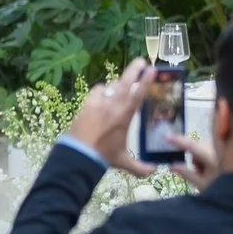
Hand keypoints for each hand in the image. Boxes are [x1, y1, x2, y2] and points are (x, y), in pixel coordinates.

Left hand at [65, 59, 157, 176]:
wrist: (78, 153)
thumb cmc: (103, 156)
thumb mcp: (123, 161)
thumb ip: (140, 168)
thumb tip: (154, 171)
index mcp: (125, 116)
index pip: (138, 94)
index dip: (146, 80)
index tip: (152, 69)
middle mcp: (113, 105)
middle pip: (125, 81)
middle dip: (134, 69)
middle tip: (142, 61)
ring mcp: (98, 103)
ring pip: (111, 85)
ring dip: (118, 83)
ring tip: (123, 84)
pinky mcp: (86, 104)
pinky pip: (97, 91)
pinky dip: (102, 90)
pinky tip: (104, 93)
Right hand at [171, 113, 220, 190]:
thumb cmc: (223, 189)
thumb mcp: (202, 184)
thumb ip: (186, 173)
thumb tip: (172, 166)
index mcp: (212, 158)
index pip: (192, 146)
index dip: (178, 142)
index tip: (167, 137)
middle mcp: (219, 150)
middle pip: (198, 147)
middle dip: (193, 157)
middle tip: (198, 172)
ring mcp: (224, 149)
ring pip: (204, 149)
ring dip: (202, 158)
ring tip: (209, 174)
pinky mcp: (228, 150)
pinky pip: (212, 150)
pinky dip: (209, 158)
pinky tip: (216, 170)